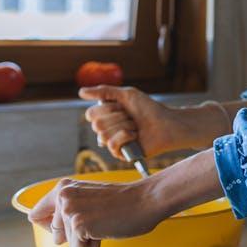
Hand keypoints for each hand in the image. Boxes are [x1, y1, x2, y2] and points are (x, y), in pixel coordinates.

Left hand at [27, 177, 160, 246]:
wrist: (146, 200)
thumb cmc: (123, 202)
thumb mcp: (88, 198)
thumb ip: (69, 207)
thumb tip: (51, 231)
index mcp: (63, 187)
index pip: (36, 214)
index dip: (52, 226)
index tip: (72, 225)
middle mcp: (62, 195)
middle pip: (54, 233)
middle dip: (74, 235)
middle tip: (97, 220)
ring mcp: (69, 209)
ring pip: (66, 242)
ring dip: (85, 239)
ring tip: (103, 223)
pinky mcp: (78, 224)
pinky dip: (93, 246)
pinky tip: (105, 230)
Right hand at [79, 86, 193, 160]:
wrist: (165, 123)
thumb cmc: (149, 108)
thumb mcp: (126, 94)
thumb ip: (104, 91)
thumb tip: (80, 91)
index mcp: (107, 116)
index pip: (91, 114)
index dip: (106, 109)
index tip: (121, 106)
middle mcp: (108, 129)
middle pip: (96, 124)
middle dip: (117, 117)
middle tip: (131, 117)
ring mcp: (114, 142)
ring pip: (103, 135)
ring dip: (123, 126)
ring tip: (135, 126)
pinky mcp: (121, 154)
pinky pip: (112, 145)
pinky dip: (125, 136)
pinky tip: (135, 135)